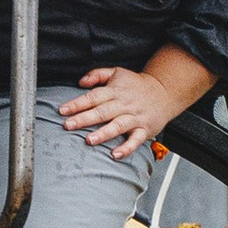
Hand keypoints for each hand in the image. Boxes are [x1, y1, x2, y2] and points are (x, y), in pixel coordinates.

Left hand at [58, 63, 181, 162]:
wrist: (164, 91)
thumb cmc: (137, 85)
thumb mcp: (116, 72)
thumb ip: (97, 74)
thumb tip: (80, 82)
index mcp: (115, 91)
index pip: (93, 97)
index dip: (77, 103)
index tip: (62, 110)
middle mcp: (124, 104)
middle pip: (102, 111)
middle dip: (84, 119)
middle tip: (68, 125)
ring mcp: (134, 117)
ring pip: (117, 125)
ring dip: (103, 133)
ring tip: (89, 140)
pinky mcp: (144, 129)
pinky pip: (135, 140)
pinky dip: (126, 148)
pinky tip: (115, 154)